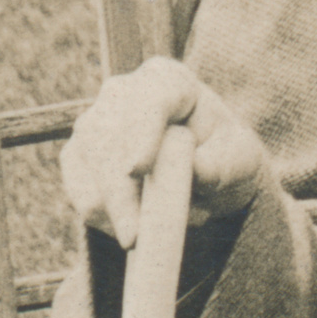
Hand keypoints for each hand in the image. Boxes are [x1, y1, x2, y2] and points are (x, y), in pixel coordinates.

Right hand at [59, 59, 266, 261]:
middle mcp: (121, 93)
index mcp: (167, 80)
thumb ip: (222, 163)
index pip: (151, 99)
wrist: (201, 171)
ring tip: (158, 228)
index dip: (142, 133)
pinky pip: (79, 191)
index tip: (138, 170)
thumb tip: (197, 168)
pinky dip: (103, 218)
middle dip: (119, 192)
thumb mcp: (239, 159)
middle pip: (107, 136)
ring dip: (115, 210)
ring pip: (87, 166)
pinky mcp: (77, 157)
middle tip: (135, 237)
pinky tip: (134, 226)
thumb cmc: (222, 157)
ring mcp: (92, 122)